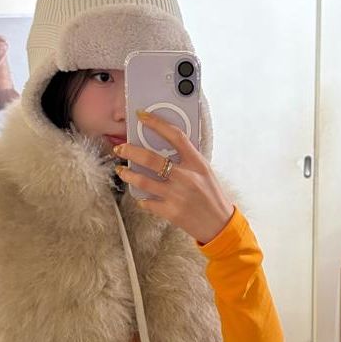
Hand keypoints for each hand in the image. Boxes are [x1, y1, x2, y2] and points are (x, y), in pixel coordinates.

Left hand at [113, 111, 234, 244]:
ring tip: (121, 170)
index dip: (157, 123)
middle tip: (120, 148)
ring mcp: (177, 195)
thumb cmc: (212, 196)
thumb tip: (163, 148)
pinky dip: (141, 199)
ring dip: (128, 174)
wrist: (219, 224)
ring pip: (143, 181)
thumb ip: (188, 160)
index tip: (142, 117)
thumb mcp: (205, 172)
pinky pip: (147, 202)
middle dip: (130, 151)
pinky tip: (140, 196)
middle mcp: (186, 177)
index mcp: (197, 163)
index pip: (175, 136)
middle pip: (151, 158)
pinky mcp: (170, 211)